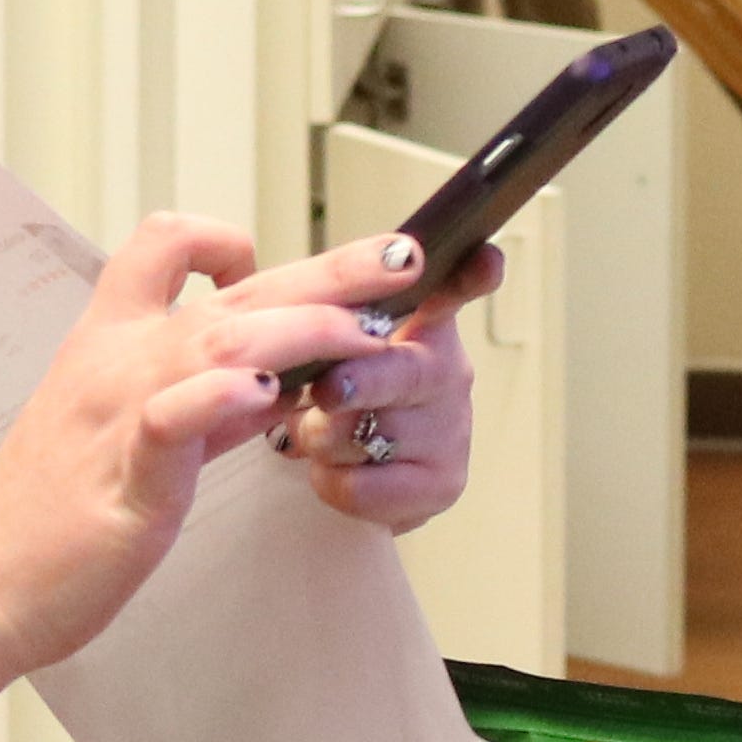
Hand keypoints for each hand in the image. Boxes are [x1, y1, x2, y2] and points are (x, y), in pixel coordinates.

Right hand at [0, 220, 422, 671]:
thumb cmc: (51, 515)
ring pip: (216, 340)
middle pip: (232, 290)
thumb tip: (270, 379)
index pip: (160, 246)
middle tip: (405, 258)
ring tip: (366, 326)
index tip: (270, 267)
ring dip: (302, 327)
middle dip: (328, 269)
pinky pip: (171, 418)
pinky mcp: (124, 476)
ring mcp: (116, 412)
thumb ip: (203, 401)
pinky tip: (267, 393)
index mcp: (110, 341)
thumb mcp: (132, 436)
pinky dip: (218, 398)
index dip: (224, 240)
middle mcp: (114, 359)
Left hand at [274, 243, 494, 530]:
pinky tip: (334, 471)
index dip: (470, 276)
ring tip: (314, 435)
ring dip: (322, 439)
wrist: (353, 475)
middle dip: (358, 382)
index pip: (451, 290)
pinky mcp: (444, 484)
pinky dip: (333, 481)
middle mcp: (448, 371)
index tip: (486, 259)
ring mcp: (452, 430)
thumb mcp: (328, 344)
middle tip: (328, 389)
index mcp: (422, 322)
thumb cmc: (337, 398)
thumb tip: (255, 254)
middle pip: (404, 373)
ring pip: (371, 433)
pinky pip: (366, 487)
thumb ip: (321, 308)